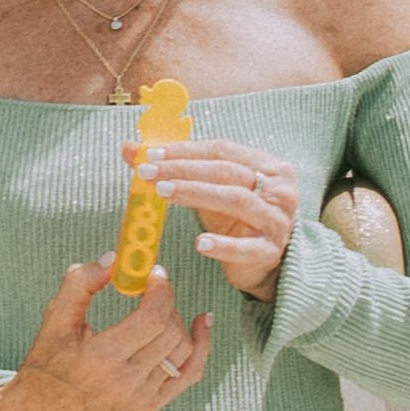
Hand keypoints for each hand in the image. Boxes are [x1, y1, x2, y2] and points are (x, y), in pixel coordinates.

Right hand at [0, 253, 211, 410]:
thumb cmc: (48, 360)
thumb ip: (79, 283)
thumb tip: (115, 259)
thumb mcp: (54, 319)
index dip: (160, 292)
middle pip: (170, 332)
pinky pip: (191, 372)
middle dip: (168, 301)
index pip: (150, 320)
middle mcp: (124, 382)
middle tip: (156, 286)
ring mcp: (142, 397)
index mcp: (99, 359)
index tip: (155, 273)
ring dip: (178, 320)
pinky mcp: (151, 405)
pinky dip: (202, 346)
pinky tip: (201, 323)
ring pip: (183, 349)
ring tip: (160, 308)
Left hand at [136, 136, 311, 303]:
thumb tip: (130, 148)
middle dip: (183, 169)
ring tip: (162, 192)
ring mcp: (277, 221)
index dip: (184, 150)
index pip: (222, 150)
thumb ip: (174, 168)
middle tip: (147, 172)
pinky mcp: (270, 251)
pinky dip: (223, 245)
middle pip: (227, 171)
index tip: (149, 154)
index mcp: (269, 166)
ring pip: (236, 200)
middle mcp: (279, 190)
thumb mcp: (208, 189)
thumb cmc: (235, 217)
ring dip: (196, 194)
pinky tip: (200, 243)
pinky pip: (246, 248)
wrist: (262, 262)